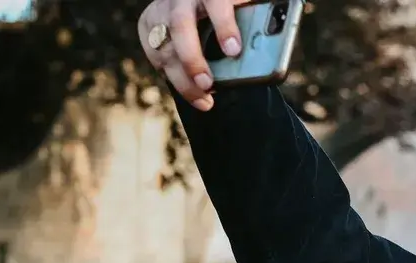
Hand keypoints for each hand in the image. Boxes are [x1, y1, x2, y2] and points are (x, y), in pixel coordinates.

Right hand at [137, 0, 251, 110]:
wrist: (194, 0)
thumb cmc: (226, 7)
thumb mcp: (240, 9)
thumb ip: (250, 22)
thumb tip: (268, 46)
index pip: (216, 3)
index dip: (224, 26)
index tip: (234, 51)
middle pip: (181, 26)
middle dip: (193, 59)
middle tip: (208, 84)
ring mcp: (162, 10)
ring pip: (165, 46)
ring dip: (183, 79)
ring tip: (204, 100)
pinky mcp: (147, 24)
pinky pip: (154, 55)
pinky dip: (172, 77)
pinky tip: (188, 90)